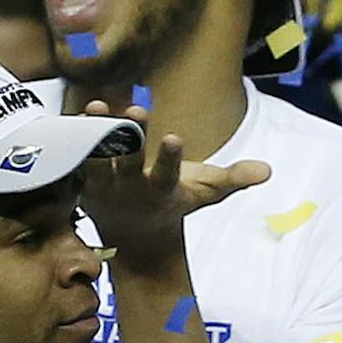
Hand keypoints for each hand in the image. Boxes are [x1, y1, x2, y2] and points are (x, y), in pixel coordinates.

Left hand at [78, 103, 270, 269]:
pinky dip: (74, 137)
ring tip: (96, 107)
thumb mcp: (206, 193)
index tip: (174, 138)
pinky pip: (75, 157)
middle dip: (132, 137)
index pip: (167, 173)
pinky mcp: (83, 181)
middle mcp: (130, 189)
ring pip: (96, 158)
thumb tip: (266, 170)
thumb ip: (233, 179)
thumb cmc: (175, 203)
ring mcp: (103, 187)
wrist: (134, 234)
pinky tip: (75, 112)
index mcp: (161, 190)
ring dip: (95, 133)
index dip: (170, 157)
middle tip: (135, 111)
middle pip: (128, 162)